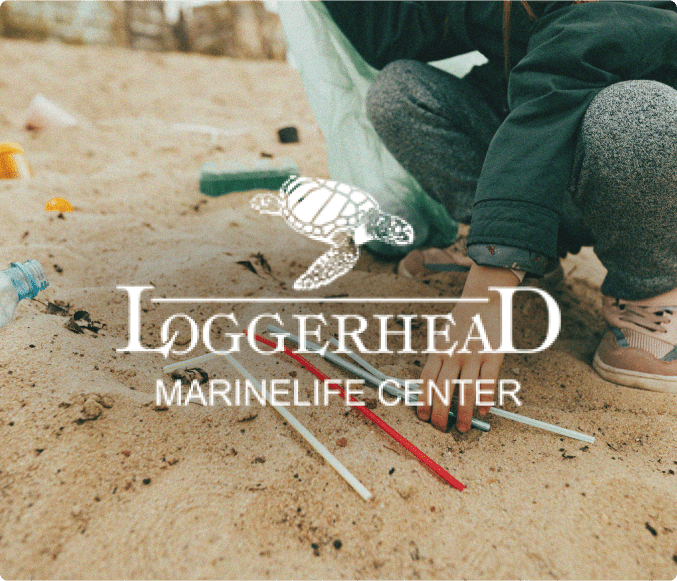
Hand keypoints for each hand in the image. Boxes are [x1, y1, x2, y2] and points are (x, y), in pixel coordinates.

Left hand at [417, 264, 519, 431]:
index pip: (426, 379)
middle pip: (443, 389)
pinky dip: (485, 398)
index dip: (423, 400)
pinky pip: (489, 381)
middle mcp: (454, 353)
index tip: (422, 416)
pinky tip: (482, 410)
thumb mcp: (443, 338)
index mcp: (438, 350)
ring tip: (462, 427)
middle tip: (441, 428)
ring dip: (462, 412)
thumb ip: (439, 360)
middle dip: (440, 413)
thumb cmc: (462, 322)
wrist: (484, 298)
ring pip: (466, 390)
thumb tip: (432, 388)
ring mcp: (474, 354)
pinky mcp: (494, 354)